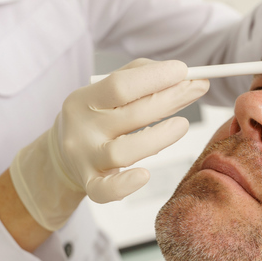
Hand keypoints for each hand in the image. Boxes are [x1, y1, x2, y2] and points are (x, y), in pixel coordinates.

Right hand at [9, 59, 207, 230]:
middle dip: (169, 100)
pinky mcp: (90, 184)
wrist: (63, 155)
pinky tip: (144, 175)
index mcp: (85, 99)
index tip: (184, 70)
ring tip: (183, 125)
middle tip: (198, 89)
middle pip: (130, 115)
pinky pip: (105, 190)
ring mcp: (85, 158)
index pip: (120, 85)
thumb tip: (184, 75)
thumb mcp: (106, 91)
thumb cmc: (98, 117)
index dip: (154, 77)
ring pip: (122, 152)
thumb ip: (140, 77)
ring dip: (158, 138)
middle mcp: (83, 128)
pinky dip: (125, 185)